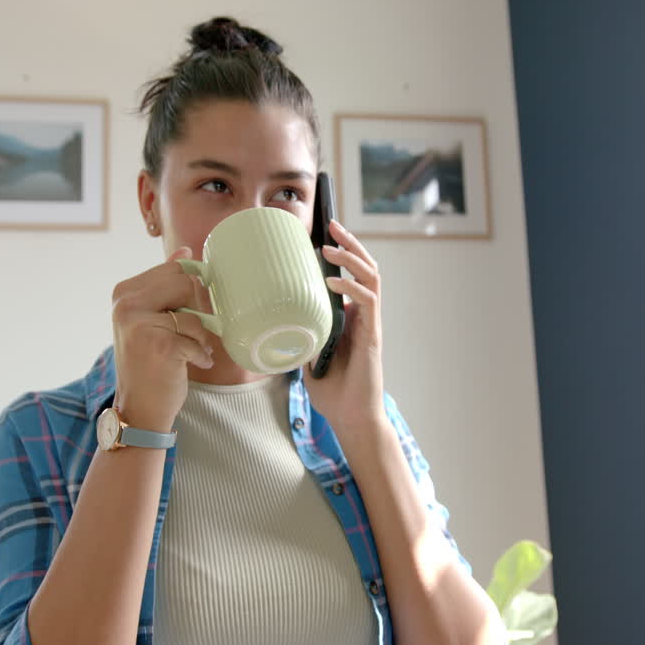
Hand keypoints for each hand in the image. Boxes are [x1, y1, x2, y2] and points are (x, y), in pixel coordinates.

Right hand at [111, 246, 214, 431]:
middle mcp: (126, 304)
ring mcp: (140, 323)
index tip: (184, 316)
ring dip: (201, 337)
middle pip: (186, 283)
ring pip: (194, 312)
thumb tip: (186, 251)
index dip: (190, 293)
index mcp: (124, 292)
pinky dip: (201, 355)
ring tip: (191, 352)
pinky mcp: (160, 344)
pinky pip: (198, 338)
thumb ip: (165, 284)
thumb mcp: (150, 318)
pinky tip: (192, 365)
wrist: (139, 407)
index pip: (174, 270)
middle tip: (191, 335)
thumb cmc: (149, 362)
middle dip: (197, 311)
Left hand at [303, 220, 387, 433]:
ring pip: (371, 278)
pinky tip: (334, 282)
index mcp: (351, 317)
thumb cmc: (333, 391)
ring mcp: (370, 324)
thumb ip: (300, 334)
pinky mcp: (373, 337)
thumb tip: (271, 318)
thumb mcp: (307, 355)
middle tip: (332, 225)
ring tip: (331, 247)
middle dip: (350, 244)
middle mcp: (364, 315)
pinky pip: (368, 303)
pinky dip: (352, 287)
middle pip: (365, 268)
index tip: (324, 234)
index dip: (342, 253)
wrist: (351, 419)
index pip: (352, 275)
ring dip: (352, 258)